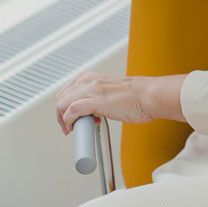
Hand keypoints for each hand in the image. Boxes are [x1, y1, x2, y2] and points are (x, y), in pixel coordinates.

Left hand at [55, 71, 186, 133]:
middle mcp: (88, 80)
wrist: (147, 96)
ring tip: (73, 129)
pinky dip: (70, 121)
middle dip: (60, 116)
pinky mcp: (96, 100)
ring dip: (64, 121)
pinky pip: (72, 111)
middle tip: (69, 127)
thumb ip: (94, 97)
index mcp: (89, 77)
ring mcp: (91, 89)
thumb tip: (86, 113)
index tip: (68, 119)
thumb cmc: (133, 97)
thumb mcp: (106, 91)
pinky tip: (76, 128)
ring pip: (63, 105)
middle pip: (60, 99)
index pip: (64, 92)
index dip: (63, 109)